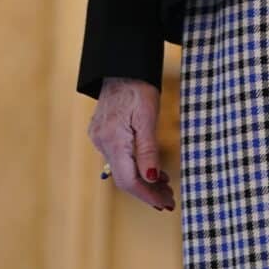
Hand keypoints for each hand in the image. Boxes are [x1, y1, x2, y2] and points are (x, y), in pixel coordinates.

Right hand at [88, 78, 174, 211]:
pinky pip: (118, 158)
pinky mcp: (102, 133)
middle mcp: (102, 142)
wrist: (121, 65)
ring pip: (122, 169)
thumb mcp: (147, 117)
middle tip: (169, 198)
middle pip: (124, 178)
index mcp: (113, 140)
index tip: (166, 202)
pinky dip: (135, 167)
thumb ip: (148, 149)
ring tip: (165, 186)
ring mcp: (99, 138)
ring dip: (143, 180)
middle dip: (148, 191)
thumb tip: (151, 177)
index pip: (129, 180)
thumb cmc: (138, 87)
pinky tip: (151, 169)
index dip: (148, 194)